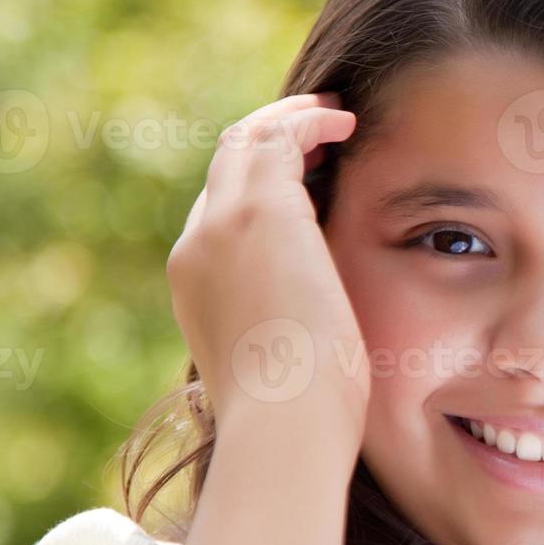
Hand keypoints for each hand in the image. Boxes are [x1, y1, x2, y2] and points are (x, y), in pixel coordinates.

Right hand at [166, 93, 367, 447]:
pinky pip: (277, 138)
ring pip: (244, 143)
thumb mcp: (281, 367)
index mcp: (199, 287)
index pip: (221, 217)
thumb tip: (318, 327)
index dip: (263, 190)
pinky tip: (346, 125)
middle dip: (270, 142)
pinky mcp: (258, 212)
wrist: (284, 428)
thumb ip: (285, 331)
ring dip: (290, 122)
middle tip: (317, 131)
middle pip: (225, 169)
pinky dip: (309, 124)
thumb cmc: (299, 420)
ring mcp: (221, 226)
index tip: (307, 182)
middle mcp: (197, 248)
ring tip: (334, 116)